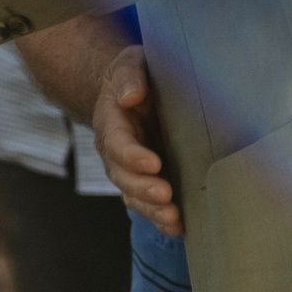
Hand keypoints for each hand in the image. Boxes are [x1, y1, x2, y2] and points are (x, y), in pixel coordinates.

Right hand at [93, 45, 182, 235]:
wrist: (135, 89)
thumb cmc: (136, 75)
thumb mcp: (131, 63)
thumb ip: (130, 76)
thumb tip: (132, 95)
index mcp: (111, 123)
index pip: (117, 143)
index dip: (132, 156)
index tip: (152, 163)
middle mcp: (116, 152)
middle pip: (123, 177)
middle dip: (143, 189)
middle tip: (165, 196)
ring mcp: (130, 170)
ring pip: (135, 196)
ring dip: (153, 211)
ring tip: (174, 219)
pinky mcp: (147, 180)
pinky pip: (150, 204)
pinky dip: (162, 219)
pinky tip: (181, 228)